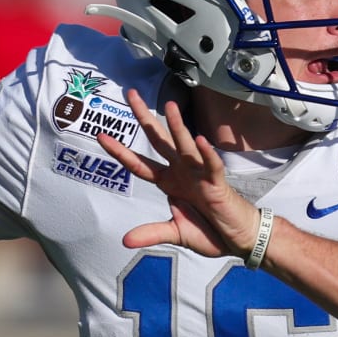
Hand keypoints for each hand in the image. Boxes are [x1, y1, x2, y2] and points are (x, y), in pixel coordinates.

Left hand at [98, 89, 262, 258]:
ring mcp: (199, 175)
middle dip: (144, 119)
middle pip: (159, 142)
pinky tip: (200, 141)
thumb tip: (125, 241)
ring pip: (185, 147)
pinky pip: (211, 166)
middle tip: (131, 95)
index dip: (121, 151)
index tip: (101, 136)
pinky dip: (206, 154)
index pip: (139, 164)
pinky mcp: (217, 184)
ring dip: (178, 127)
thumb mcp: (174, 233)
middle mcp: (181, 172)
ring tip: (169, 107)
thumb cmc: (209, 232)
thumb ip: (151, 233)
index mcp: (169, 182)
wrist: (236, 239)